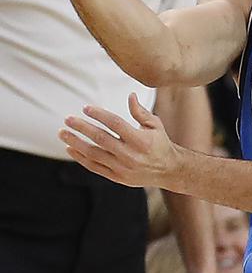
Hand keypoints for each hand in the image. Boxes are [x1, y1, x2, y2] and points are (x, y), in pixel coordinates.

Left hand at [59, 93, 183, 188]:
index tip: (85, 108)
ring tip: (63, 133)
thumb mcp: (155, 125)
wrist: (169, 170)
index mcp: (141, 140)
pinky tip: (70, 148)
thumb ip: (140, 112)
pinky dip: (81, 158)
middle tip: (68, 119)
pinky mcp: (117, 177)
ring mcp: (123, 167)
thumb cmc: (160, 144)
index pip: (116, 124)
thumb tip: (130, 95)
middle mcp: (131, 154)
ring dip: (76, 142)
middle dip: (82, 127)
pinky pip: (94, 167)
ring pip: (94, 153)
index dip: (99, 114)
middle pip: (101, 138)